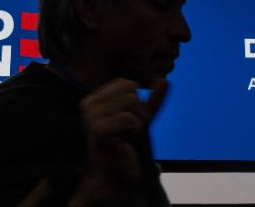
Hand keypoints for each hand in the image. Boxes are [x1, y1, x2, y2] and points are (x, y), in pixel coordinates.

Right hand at [70, 78, 167, 204]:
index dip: (136, 102)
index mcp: (94, 98)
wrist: (116, 174)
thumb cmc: (127, 145)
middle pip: (130, 91)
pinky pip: (129, 118)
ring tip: (125, 136)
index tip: (127, 122)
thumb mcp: (143, 117)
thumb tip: (166, 80)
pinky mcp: (97, 129)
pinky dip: (133, 129)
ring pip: (131, 102)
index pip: (126, 84)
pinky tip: (124, 141)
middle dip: (137, 112)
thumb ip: (153, 99)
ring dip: (136, 122)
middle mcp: (89, 103)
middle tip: (127, 131)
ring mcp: (91, 115)